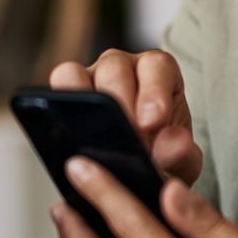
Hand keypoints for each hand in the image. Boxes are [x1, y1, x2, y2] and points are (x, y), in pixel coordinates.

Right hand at [50, 50, 202, 185]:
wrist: (142, 171)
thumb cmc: (164, 156)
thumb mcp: (180, 162)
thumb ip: (180, 154)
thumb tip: (173, 144)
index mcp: (159, 72)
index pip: (156, 67)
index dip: (153, 91)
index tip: (152, 123)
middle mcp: (124, 66)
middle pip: (114, 68)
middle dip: (118, 104)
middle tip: (124, 140)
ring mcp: (92, 75)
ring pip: (77, 72)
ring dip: (84, 103)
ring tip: (94, 141)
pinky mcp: (67, 92)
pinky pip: (57, 86)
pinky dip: (58, 106)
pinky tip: (69, 138)